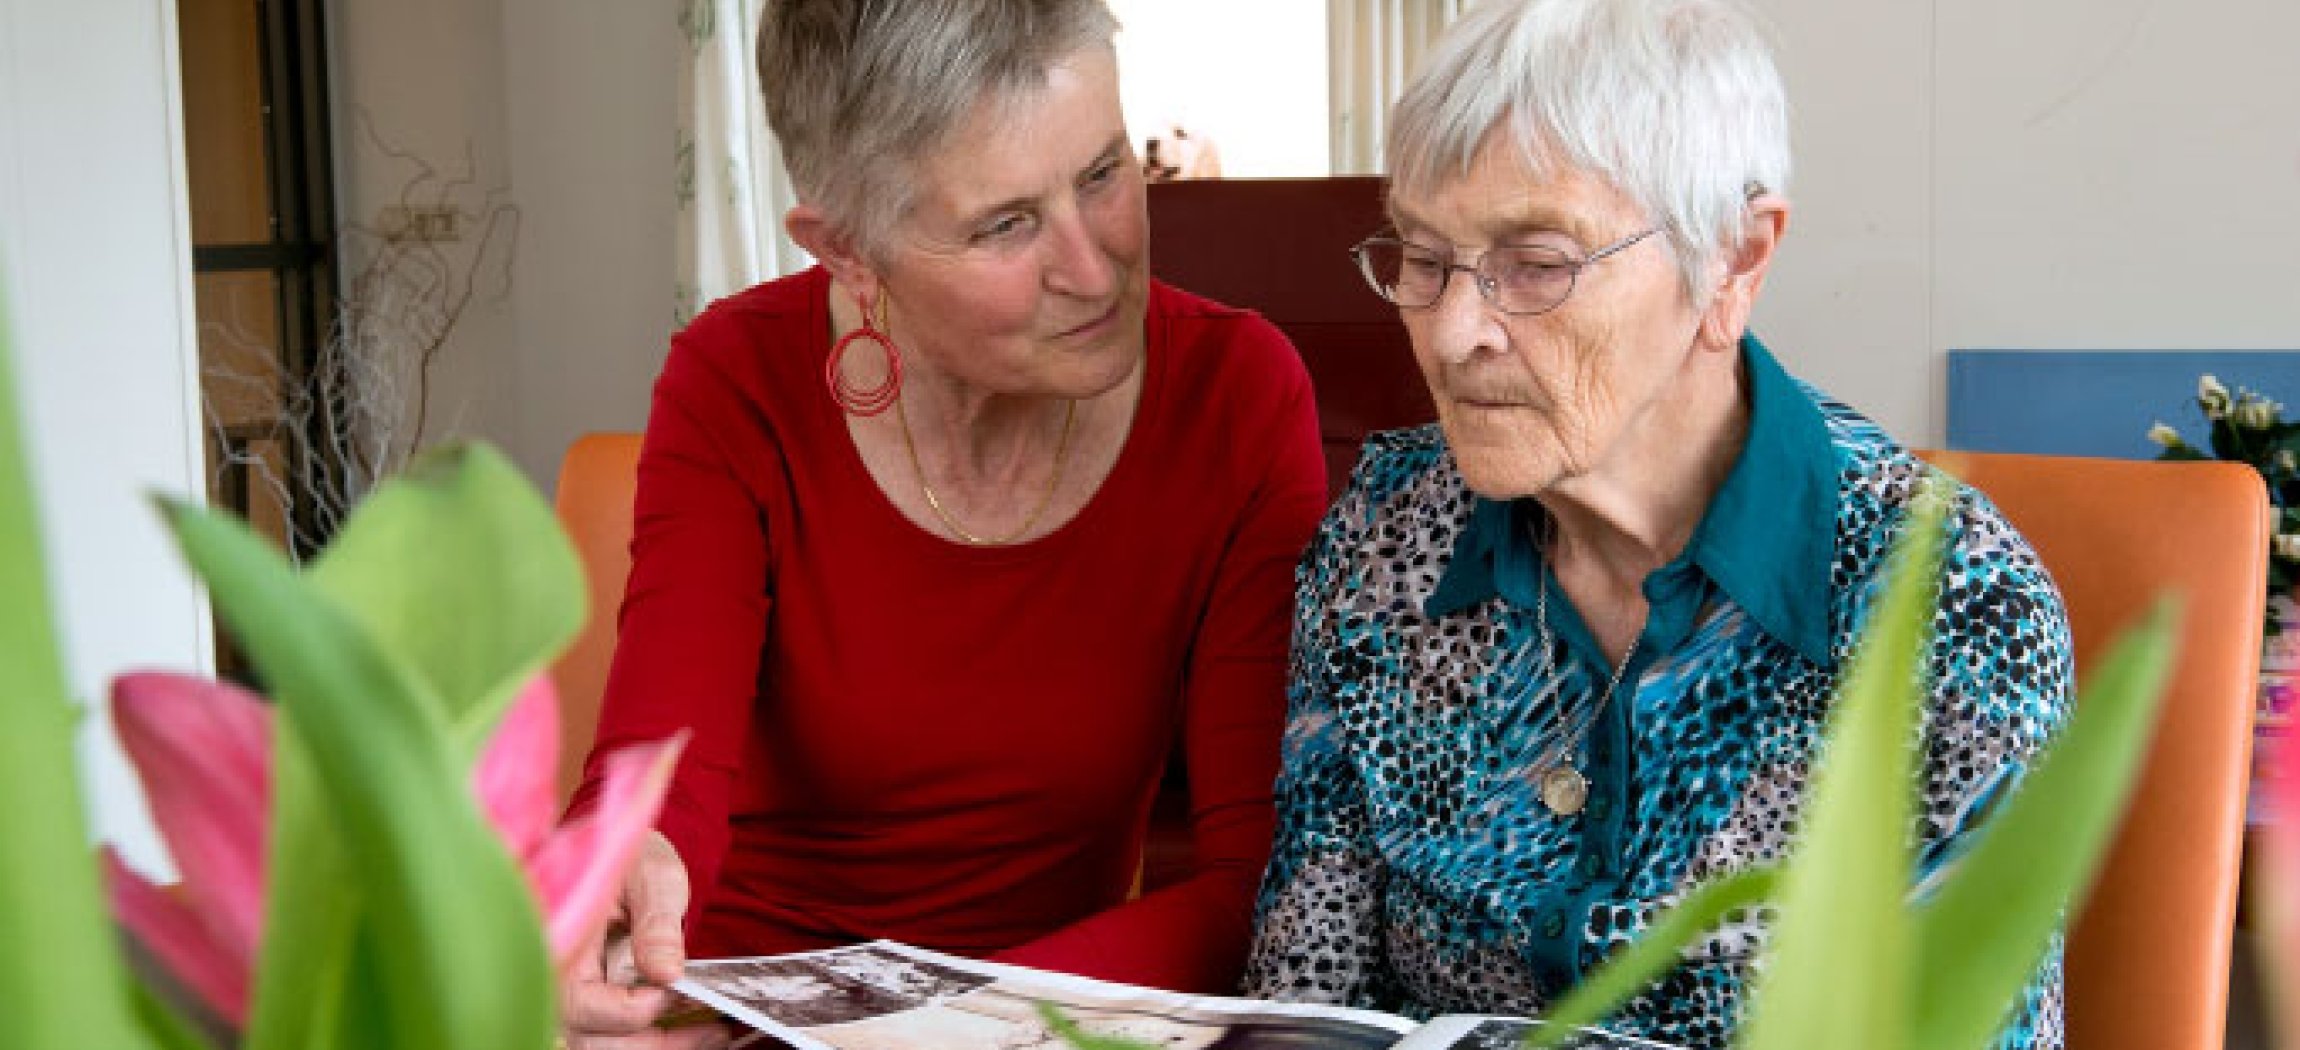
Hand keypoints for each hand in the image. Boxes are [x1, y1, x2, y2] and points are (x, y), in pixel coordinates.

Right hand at [560, 831, 727, 1048]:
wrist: (624, 856)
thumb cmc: (632, 860)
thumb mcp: (652, 876)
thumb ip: (656, 923)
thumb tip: (665, 974)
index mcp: (559, 945)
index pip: (584, 1006)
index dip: (632, 1008)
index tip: (675, 984)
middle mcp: (556, 981)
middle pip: (591, 1043)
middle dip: (655, 1043)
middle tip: (712, 1029)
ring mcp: (572, 999)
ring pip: (604, 1049)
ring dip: (660, 1047)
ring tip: (712, 1034)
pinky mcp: (593, 1007)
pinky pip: (615, 1041)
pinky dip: (655, 1042)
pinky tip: (696, 1031)